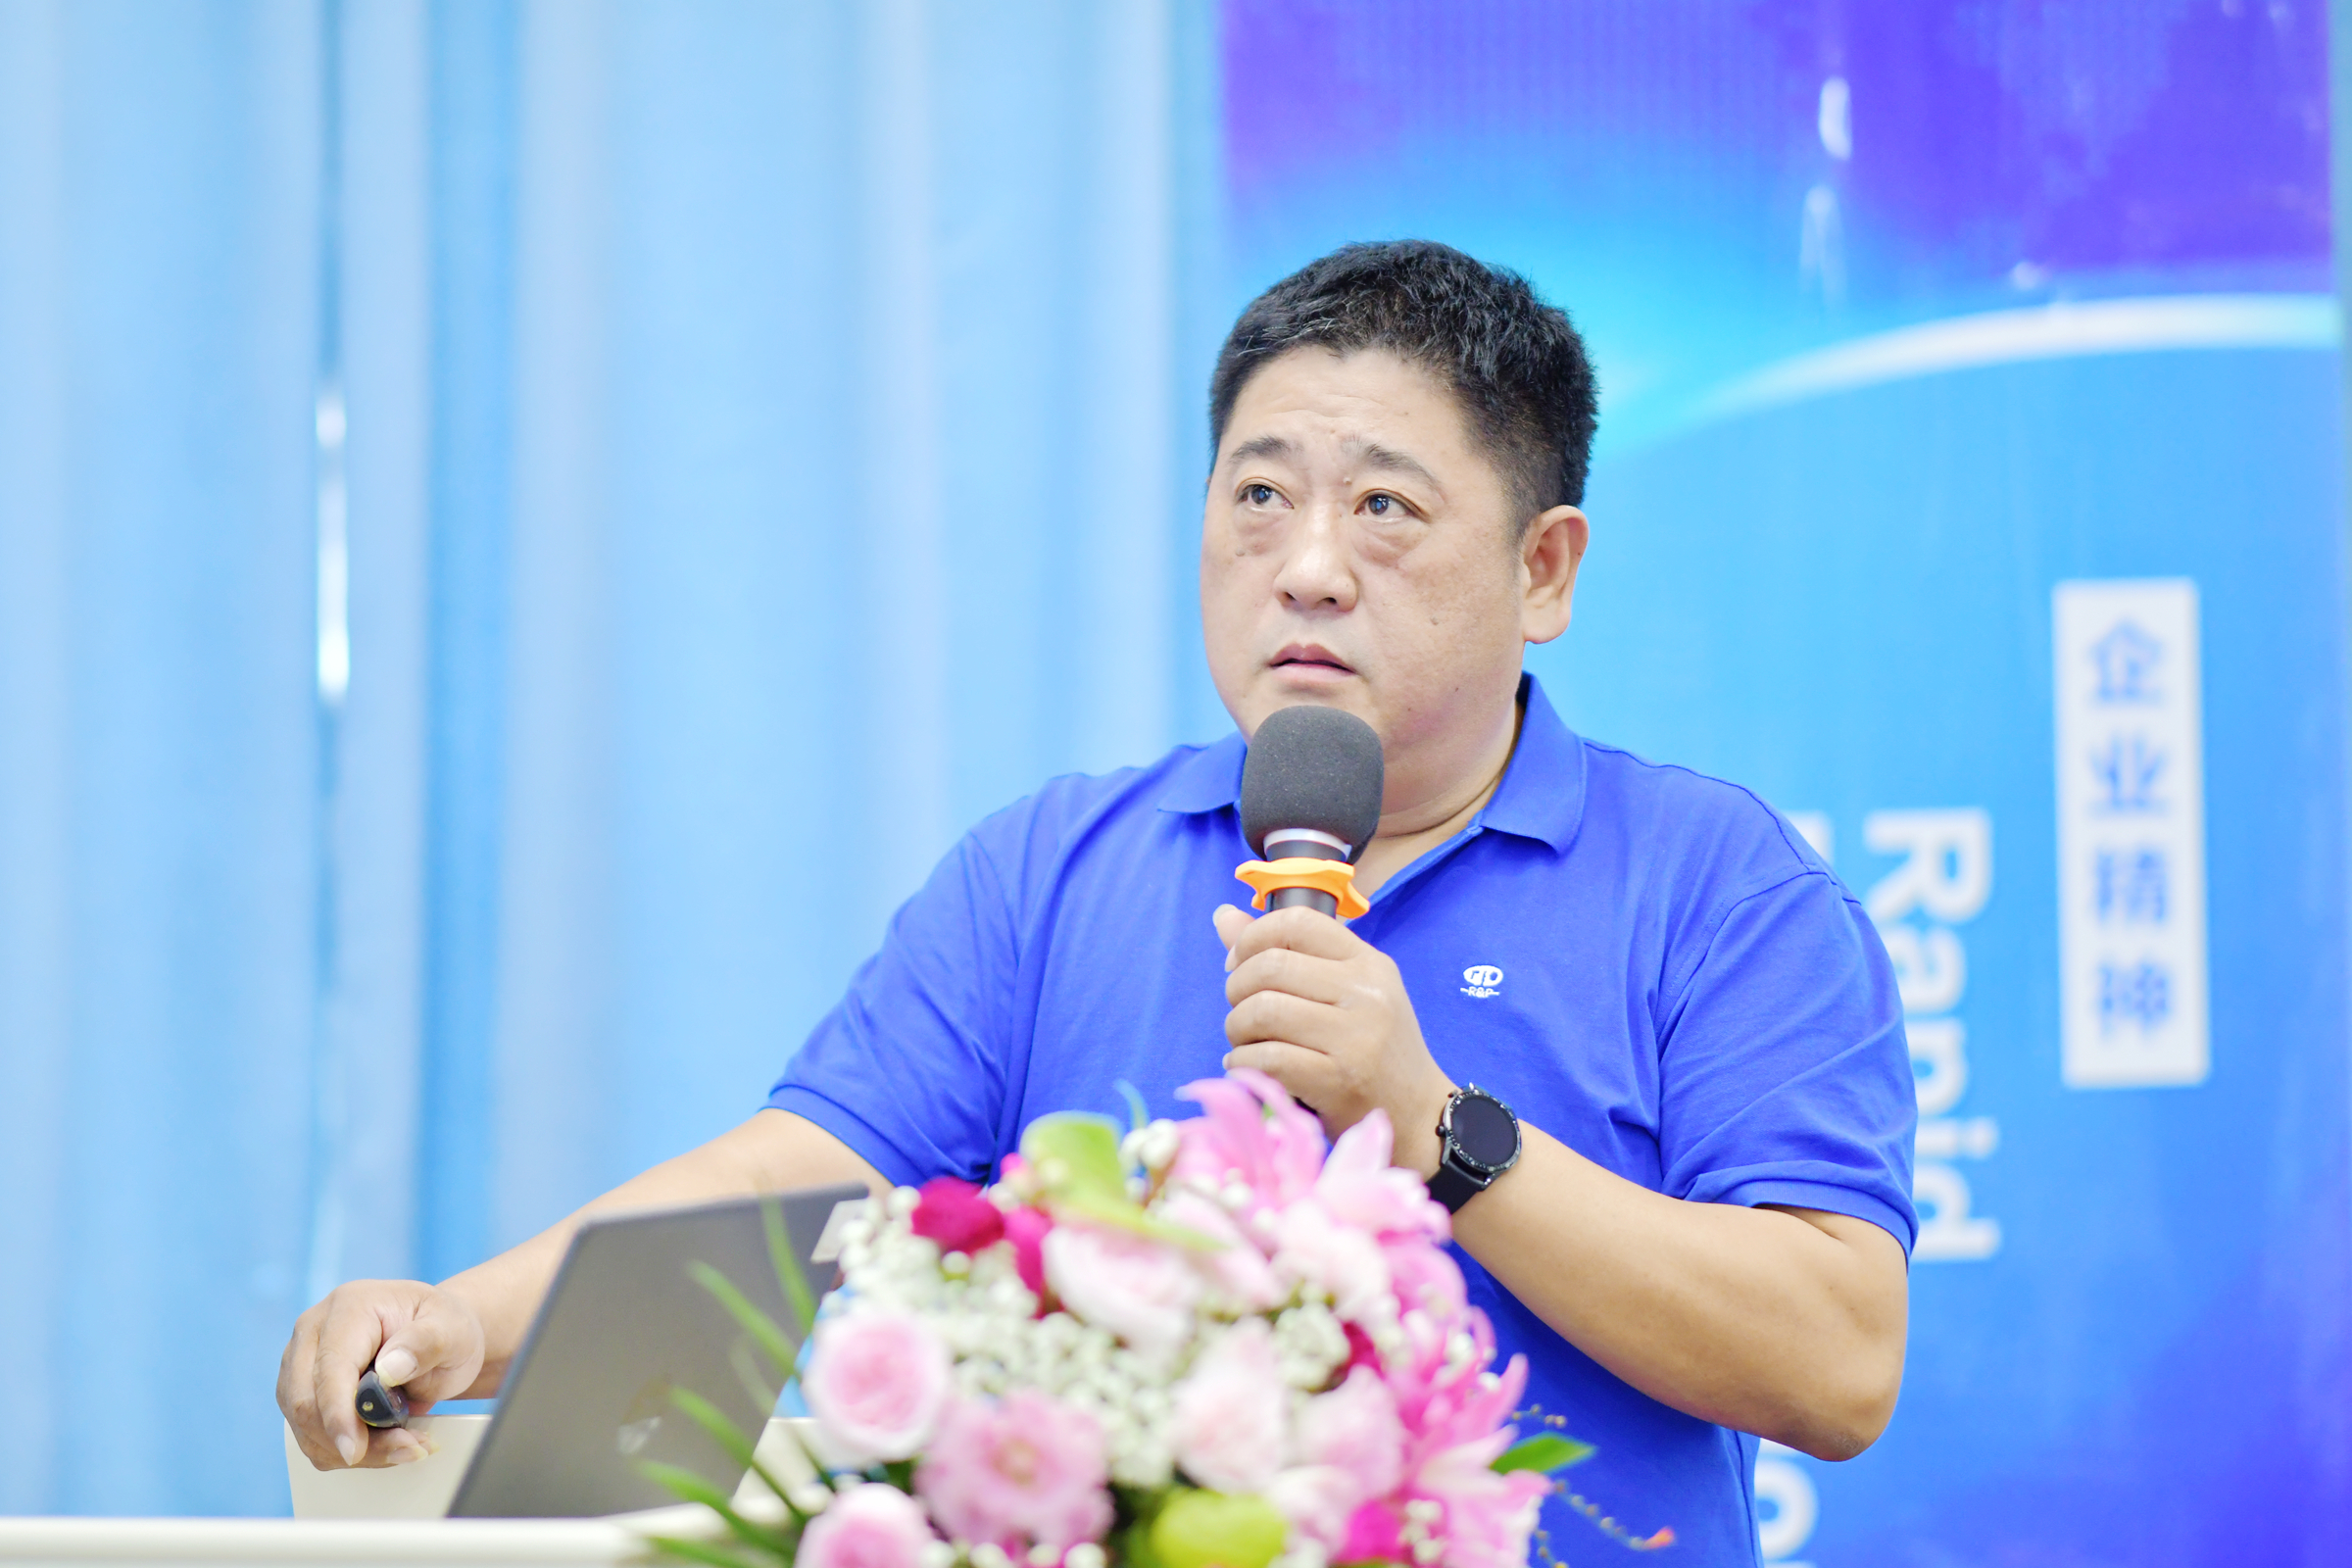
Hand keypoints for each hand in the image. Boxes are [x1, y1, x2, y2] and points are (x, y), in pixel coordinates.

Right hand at [277, 1280, 487, 1469]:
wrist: (440, 1337)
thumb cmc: (444, 1328)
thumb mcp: (452, 1329)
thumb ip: (425, 1343)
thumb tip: (389, 1369)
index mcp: (349, 1307)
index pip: (330, 1368)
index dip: (338, 1414)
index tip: (354, 1451)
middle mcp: (314, 1331)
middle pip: (306, 1403)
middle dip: (352, 1438)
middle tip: (407, 1448)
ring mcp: (301, 1363)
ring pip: (306, 1427)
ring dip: (357, 1450)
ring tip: (409, 1444)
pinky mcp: (302, 1392)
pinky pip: (313, 1438)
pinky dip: (350, 1452)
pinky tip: (388, 1444)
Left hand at [1213, 903, 1456, 1175]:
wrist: (1418, 1115)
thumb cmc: (1373, 1051)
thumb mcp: (1344, 993)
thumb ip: (1286, 953)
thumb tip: (1224, 916)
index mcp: (1368, 963)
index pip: (1297, 921)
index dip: (1253, 937)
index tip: (1239, 964)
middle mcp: (1366, 992)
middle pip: (1270, 966)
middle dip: (1237, 990)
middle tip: (1243, 1014)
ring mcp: (1355, 1036)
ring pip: (1262, 1011)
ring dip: (1237, 1030)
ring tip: (1246, 1043)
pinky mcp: (1339, 1079)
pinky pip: (1266, 1058)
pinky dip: (1242, 1063)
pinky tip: (1249, 1068)